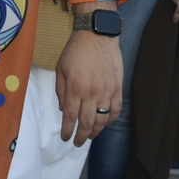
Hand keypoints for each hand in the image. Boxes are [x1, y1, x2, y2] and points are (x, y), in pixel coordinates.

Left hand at [55, 30, 122, 145]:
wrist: (96, 36)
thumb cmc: (75, 50)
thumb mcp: (60, 69)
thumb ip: (61, 91)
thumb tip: (64, 109)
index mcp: (75, 88)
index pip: (71, 116)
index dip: (68, 130)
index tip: (65, 138)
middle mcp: (92, 93)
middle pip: (87, 122)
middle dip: (81, 136)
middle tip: (77, 142)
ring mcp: (107, 91)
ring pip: (102, 119)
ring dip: (96, 131)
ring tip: (89, 135)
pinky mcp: (117, 88)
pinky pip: (116, 110)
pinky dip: (110, 119)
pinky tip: (104, 123)